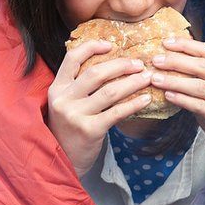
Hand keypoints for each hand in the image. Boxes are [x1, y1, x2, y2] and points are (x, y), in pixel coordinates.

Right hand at [47, 41, 153, 176]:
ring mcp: (76, 115)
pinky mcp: (90, 130)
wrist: (63, 159)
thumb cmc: (70, 127)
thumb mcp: (66, 103)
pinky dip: (134, 104)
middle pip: (96, 73)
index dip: (92, 47)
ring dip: (133, 82)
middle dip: (121, 65)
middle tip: (140, 64)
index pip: (72, 58)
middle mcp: (64, 99)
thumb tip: (111, 63)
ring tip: (148, 77)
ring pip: (110, 91)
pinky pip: (117, 112)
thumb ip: (78, 85)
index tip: (111, 45)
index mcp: (57, 87)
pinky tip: (146, 99)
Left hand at [148, 37, 204, 149]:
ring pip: (199, 86)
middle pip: (202, 66)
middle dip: (176, 61)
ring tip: (156, 79)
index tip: (165, 42)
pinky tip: (168, 96)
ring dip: (174, 81)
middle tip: (156, 60)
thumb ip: (199, 75)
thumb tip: (169, 59)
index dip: (185, 45)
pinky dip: (182, 99)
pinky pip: (199, 105)